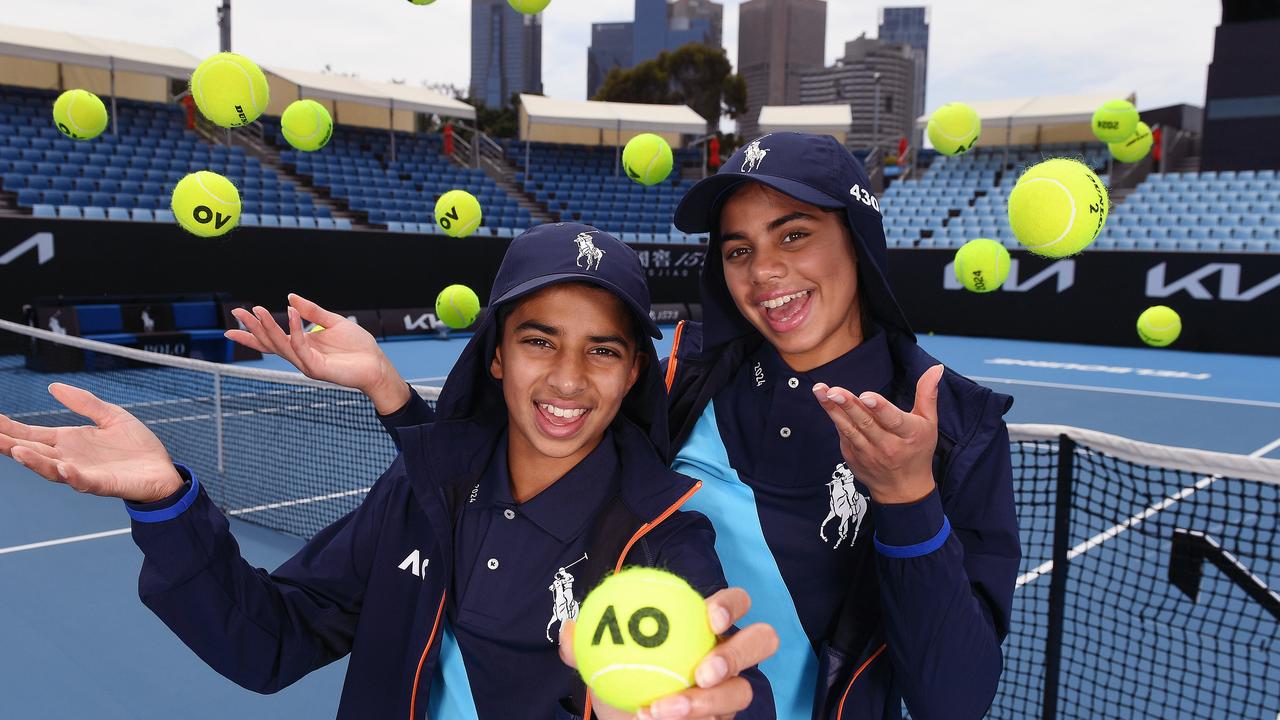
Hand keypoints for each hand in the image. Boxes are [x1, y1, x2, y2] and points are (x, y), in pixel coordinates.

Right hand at [0, 383, 182, 502]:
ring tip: (16, 450)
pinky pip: (83, 481)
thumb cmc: (136, 445)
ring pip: (51, 469)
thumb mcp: (110, 416)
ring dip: (33, 461)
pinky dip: (72, 476)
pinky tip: (63, 467)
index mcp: (69, 441)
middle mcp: (69, 458)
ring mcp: (84, 472)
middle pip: (32, 451)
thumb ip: (84, 403)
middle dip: (9, 445)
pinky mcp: (102, 483)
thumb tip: (53, 387)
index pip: (31, 434)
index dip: (10, 428)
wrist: (162, 469)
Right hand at [225, 293, 409, 413]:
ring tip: (257, 311)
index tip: (232, 326)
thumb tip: (290, 297)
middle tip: (237, 312)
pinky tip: (290, 313)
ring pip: (281, 345)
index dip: (252, 334)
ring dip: (268, 328)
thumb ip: (312, 311)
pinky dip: (294, 330)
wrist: (376, 364)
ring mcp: (307, 364)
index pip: (272, 340)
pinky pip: (300, 347)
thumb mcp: (333, 322)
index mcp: (303, 346)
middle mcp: (301, 356)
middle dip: (253, 328)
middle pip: (271, 342)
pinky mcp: (317, 368)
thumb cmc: (358, 346)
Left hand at [559, 587, 778, 719]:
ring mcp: (732, 692)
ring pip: (742, 692)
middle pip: (761, 642)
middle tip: (702, 670)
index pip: (735, 603)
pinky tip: (651, 718)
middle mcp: (728, 656)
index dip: (731, 604)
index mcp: (705, 625)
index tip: (709, 615)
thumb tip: (570, 629)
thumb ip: (585, 644)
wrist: (626, 719)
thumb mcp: (600, 659)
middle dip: (737, 653)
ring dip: (706, 702)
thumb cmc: (623, 678)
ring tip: (665, 708)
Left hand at [812, 364, 943, 504]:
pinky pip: (843, 435)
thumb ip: (928, 394)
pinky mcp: (853, 457)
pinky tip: (825, 402)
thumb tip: (935, 368)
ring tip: (821, 392)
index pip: (893, 420)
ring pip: (850, 429)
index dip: (879, 408)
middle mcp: (887, 446)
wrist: (903, 490)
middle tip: (834, 391)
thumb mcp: (929, 423)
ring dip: (833, 410)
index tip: (866, 396)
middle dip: (849, 405)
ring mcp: (868, 454)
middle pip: (866, 423)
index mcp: (909, 435)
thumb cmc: (918, 450)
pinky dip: (835, 419)